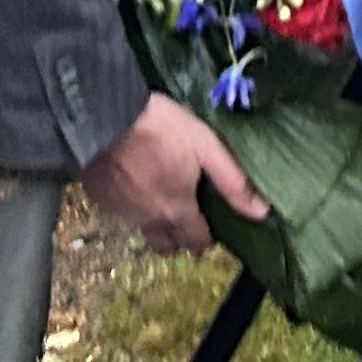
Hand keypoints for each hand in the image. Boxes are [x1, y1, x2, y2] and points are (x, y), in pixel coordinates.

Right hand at [78, 92, 269, 252]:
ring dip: (154, 220)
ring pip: (143, 228)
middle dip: (179, 238)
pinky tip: (134, 179)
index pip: (196, 241)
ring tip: (160, 192)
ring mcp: (120, 210)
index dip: (206, 237)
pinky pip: (121, 211)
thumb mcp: (206, 146)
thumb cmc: (160, 128)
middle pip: (167, 245)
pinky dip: (130, 203)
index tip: (211, 225)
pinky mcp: (98, 197)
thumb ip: (233, 181)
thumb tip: (262, 212)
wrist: (100, 116)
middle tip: (186, 217)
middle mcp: (148, 219)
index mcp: (177, 210)